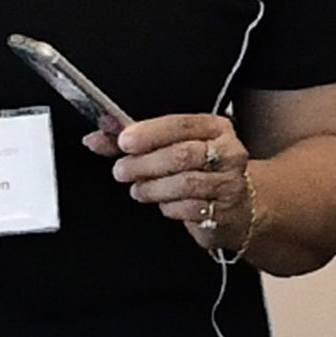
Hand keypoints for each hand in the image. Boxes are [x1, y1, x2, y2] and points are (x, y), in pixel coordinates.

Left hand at [99, 112, 256, 254]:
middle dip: (144, 163)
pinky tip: (162, 203)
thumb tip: (96, 137)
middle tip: (121, 170)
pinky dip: (167, 207)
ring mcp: (228, 183)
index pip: (180, 124)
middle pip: (181, 155)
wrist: (239, 205)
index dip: (150, 133)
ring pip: (184, 184)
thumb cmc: (200, 171)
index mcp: (214, 128)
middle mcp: (227, 152)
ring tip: (138, 189)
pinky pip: (188, 209)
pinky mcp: (224, 212)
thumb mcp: (170, 148)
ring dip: (152, 188)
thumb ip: (133, 142)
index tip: (124, 141)